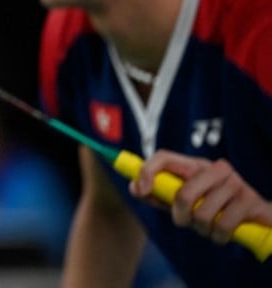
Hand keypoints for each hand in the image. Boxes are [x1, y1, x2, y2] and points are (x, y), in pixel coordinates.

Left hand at [130, 149, 271, 243]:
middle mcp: (215, 168)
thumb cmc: (215, 208)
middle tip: (187, 223)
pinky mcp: (249, 200)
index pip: (164, 157)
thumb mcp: (185, 201)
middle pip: (182, 194)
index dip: (147, 171)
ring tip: (209, 228)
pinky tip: (222, 234)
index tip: (141, 190)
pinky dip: (218, 237)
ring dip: (202, 230)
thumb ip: (160, 195)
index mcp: (195, 166)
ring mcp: (234, 182)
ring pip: (202, 214)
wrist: (259, 218)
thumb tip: (134, 187)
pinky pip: (222, 226)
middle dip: (180, 217)